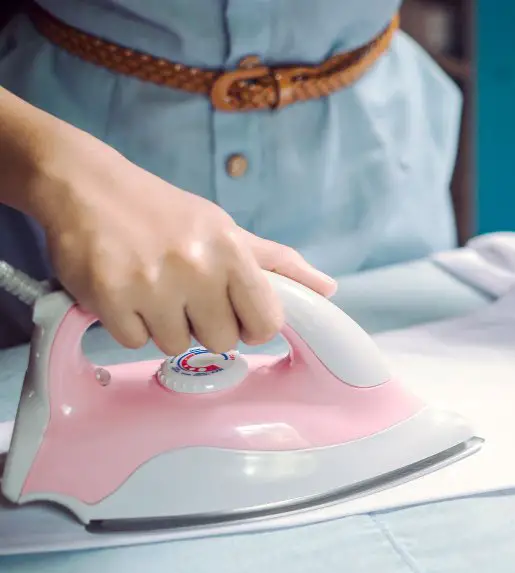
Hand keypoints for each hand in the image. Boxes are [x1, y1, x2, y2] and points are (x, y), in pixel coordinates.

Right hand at [26, 134, 336, 355]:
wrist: (84, 185)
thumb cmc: (163, 212)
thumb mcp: (226, 228)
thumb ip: (278, 263)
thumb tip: (328, 289)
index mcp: (231, 251)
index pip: (267, 322)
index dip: (251, 325)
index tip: (233, 312)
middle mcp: (196, 268)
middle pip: (222, 341)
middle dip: (204, 324)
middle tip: (184, 294)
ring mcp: (151, 284)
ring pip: (176, 345)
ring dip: (163, 325)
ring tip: (151, 287)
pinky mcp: (109, 298)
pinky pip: (133, 341)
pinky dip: (127, 323)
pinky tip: (123, 291)